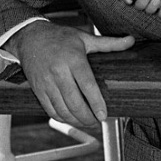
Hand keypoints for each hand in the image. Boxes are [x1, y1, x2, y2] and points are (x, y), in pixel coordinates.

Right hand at [11, 20, 134, 130]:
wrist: (29, 37)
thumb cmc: (60, 37)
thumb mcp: (84, 38)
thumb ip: (109, 43)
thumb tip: (131, 40)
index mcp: (73, 59)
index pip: (87, 85)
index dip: (96, 103)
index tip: (104, 115)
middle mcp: (58, 72)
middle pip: (74, 102)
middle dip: (87, 117)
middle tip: (98, 123)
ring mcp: (46, 82)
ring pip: (61, 109)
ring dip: (75, 121)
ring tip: (88, 124)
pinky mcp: (38, 89)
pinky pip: (50, 109)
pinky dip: (61, 118)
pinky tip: (71, 120)